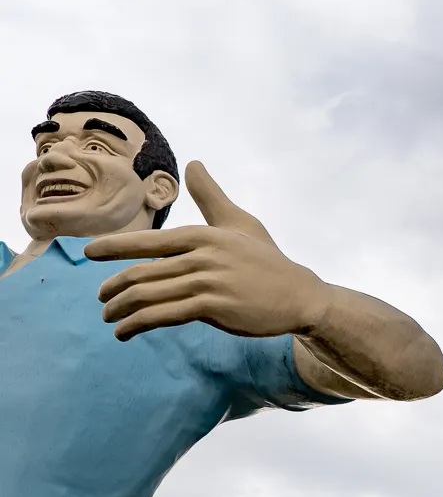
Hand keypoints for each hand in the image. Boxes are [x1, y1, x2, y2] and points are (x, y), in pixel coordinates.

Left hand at [84, 161, 330, 340]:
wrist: (300, 295)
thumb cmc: (268, 259)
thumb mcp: (240, 223)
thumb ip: (212, 197)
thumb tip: (193, 164)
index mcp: (203, 235)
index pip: (148, 241)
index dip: (114, 247)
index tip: (88, 253)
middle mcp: (201, 256)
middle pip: (141, 273)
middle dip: (113, 288)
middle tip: (102, 299)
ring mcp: (207, 283)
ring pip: (147, 296)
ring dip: (120, 310)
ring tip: (110, 318)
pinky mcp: (213, 308)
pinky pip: (163, 316)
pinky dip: (137, 324)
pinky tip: (126, 332)